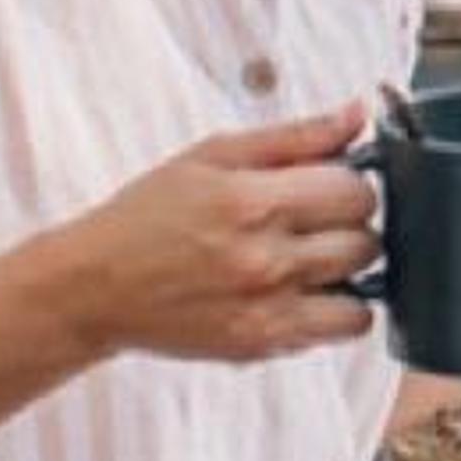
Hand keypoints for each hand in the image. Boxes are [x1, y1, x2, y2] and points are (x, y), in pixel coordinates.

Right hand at [47, 109, 384, 371]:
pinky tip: (300, 292)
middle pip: (365, 241)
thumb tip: (356, 115)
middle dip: (349, 227)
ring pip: (364, 293)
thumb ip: (295, 137)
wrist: (95, 287)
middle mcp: (264, 259)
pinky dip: (333, 312)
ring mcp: (266, 309)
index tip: (328, 187)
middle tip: (315, 223)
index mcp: (252, 201)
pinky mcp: (262, 345)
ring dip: (347, 274)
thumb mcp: (212, 155)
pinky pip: (339, 330)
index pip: (356, 191)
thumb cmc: (148, 216)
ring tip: (312, 261)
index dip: (350, 184)